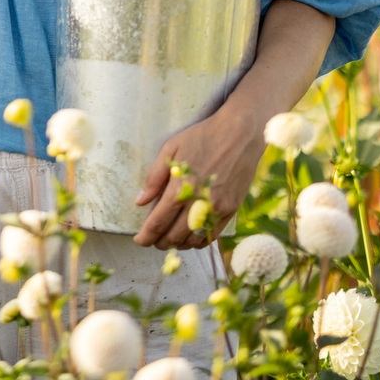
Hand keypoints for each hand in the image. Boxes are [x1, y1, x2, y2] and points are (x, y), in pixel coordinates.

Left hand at [131, 102, 267, 249]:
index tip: (139, 241)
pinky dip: (198, 241)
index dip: (146, 236)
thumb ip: (154, 178)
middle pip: (174, 236)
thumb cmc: (201, 138)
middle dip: (160, 242)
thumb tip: (140, 201)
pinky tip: (190, 236)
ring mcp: (217, 209)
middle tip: (152, 240)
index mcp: (180, 188)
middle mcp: (198, 203)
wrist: (240, 134)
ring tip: (169, 239)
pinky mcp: (231, 210)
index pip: (158, 223)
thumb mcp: (170, 149)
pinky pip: (212, 235)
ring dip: (178, 244)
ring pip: (193, 240)